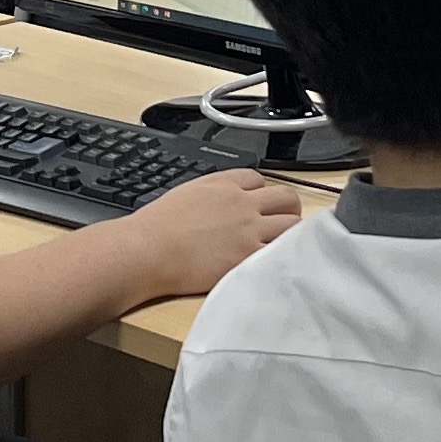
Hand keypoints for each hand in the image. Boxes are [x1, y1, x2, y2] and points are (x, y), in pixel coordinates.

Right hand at [115, 168, 301, 298]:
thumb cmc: (155, 227)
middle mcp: (241, 202)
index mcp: (223, 184)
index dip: (259, 193)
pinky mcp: (248, 256)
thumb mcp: (185, 194)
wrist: (148, 250)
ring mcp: (249, 230)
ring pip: (292, 224)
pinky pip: (281, 252)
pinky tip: (277, 262)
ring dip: (290, 232)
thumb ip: (209, 196)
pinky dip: (283, 256)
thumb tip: (217, 205)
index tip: (256, 205)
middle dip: (287, 208)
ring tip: (284, 244)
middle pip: (285, 196)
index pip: (258, 179)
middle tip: (282, 221)